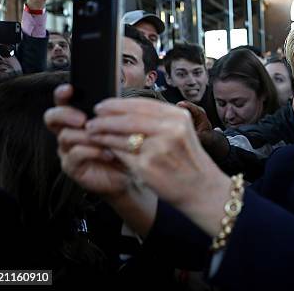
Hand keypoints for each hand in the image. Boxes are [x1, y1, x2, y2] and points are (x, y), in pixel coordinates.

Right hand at [44, 84, 130, 198]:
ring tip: (105, 139)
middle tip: (82, 119)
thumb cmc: (123, 145)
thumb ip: (110, 112)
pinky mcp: (72, 166)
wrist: (130, 173)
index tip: (69, 89)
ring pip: (66, 136)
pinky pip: (76, 153)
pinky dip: (93, 151)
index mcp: (77, 118)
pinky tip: (108, 153)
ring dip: (86, 136)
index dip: (62, 94)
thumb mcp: (119, 125)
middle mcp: (68, 132)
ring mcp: (67, 149)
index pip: (62, 102)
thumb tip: (111, 99)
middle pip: (52, 117)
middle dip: (65, 114)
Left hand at [85, 98, 231, 236]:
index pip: (142, 104)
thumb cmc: (188, 160)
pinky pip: (121, 153)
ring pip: (121, 135)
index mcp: (178, 117)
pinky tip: (102, 147)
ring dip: (103, 133)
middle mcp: (169, 129)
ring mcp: (157, 148)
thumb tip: (126, 110)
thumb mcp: (181, 132)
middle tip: (92, 119)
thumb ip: (159, 119)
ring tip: (93, 132)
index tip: (103, 106)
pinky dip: (109, 148)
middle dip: (106, 118)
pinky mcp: (146, 166)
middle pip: (128, 118)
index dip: (118, 104)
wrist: (202, 189)